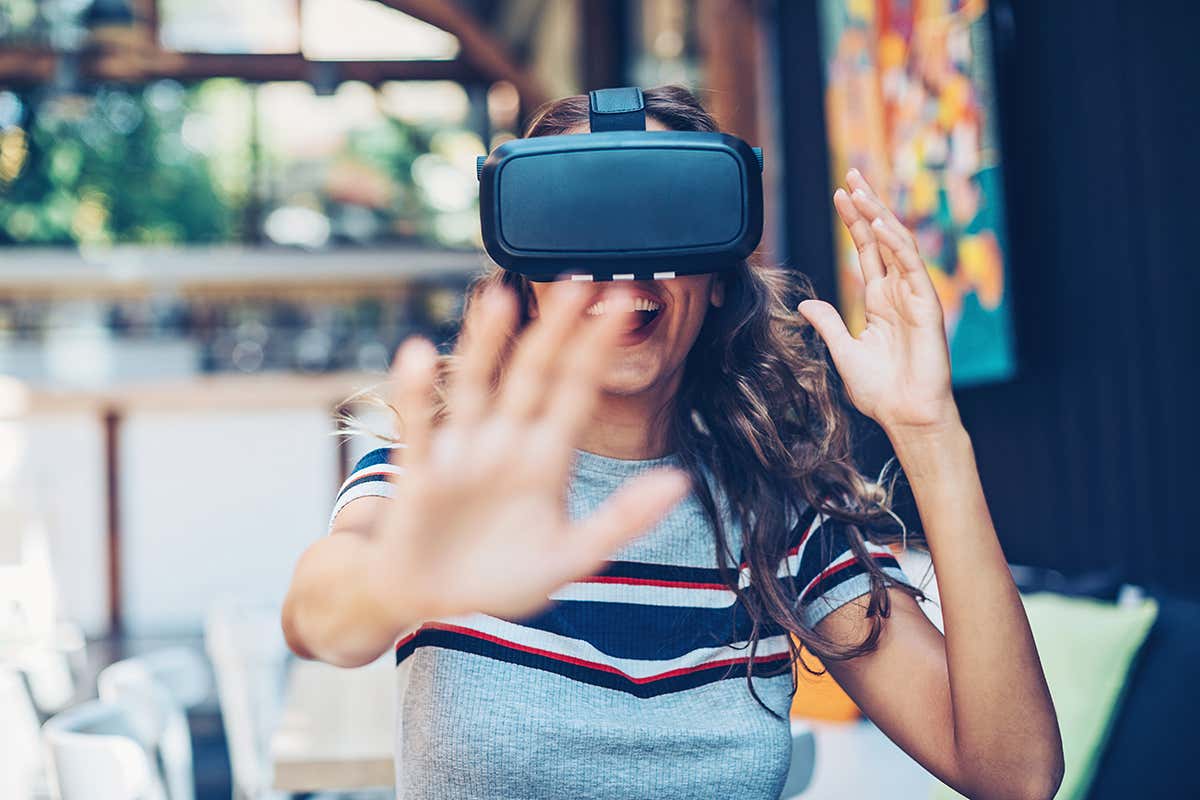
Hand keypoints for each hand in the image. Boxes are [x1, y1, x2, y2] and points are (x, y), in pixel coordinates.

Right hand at [365, 282, 690, 622]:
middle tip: (579, 285)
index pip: (577, 391)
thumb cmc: (500, 579)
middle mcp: (505, 443)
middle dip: (555, 333)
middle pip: (533, 375)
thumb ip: (623, 519)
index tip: (624, 304)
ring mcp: (462, 452)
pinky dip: (417, 391)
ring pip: (477, 385)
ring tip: (500, 299)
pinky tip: (419, 353)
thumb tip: (682, 481)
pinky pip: (420, 427)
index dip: (597, 350)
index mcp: (546, 459)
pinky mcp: (421, 472)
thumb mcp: (570, 556)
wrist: (431, 602)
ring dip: (487, 344)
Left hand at [798, 169, 959, 435]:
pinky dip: (896, 245)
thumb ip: (828, 324)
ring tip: (861, 190)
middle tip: (852, 174)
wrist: (905, 415)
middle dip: (867, 206)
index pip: (865, 250)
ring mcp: (912, 296)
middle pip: (880, 239)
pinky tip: (879, 225)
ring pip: (896, 245)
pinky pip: (910, 268)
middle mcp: (896, 292)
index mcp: (878, 300)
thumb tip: (805, 304)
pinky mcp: (926, 306)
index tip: (841, 194)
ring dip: (879, 216)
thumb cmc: (880, 391)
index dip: (854, 222)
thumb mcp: (843, 351)